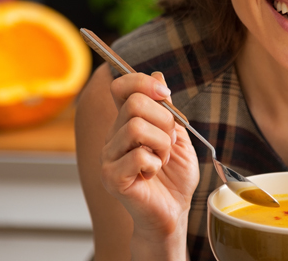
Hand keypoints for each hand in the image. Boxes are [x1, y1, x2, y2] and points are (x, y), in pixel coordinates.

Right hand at [100, 71, 199, 241]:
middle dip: (164, 121)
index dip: (143, 82)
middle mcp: (113, 137)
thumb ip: (167, 109)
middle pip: (134, 104)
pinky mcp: (111, 178)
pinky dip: (155, 163)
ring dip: (161, 144)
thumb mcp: (178, 136)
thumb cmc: (174, 177)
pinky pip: (137, 155)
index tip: (165, 94)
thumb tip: (157, 76)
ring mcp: (109, 157)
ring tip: (162, 160)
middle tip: (169, 143)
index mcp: (125, 123)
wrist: (173, 212)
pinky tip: (153, 174)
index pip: (121, 86)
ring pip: (136, 127)